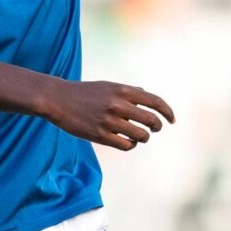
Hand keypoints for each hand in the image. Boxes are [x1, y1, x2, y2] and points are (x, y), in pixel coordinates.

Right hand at [42, 80, 177, 150]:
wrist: (57, 99)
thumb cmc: (84, 92)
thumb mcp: (107, 86)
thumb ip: (127, 91)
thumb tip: (145, 94)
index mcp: (122, 91)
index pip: (155, 101)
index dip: (168, 112)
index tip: (172, 120)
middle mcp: (118, 105)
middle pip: (151, 120)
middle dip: (157, 127)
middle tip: (154, 129)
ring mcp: (109, 121)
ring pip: (141, 135)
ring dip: (144, 138)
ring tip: (139, 136)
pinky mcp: (100, 135)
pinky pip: (126, 145)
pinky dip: (131, 145)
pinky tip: (128, 142)